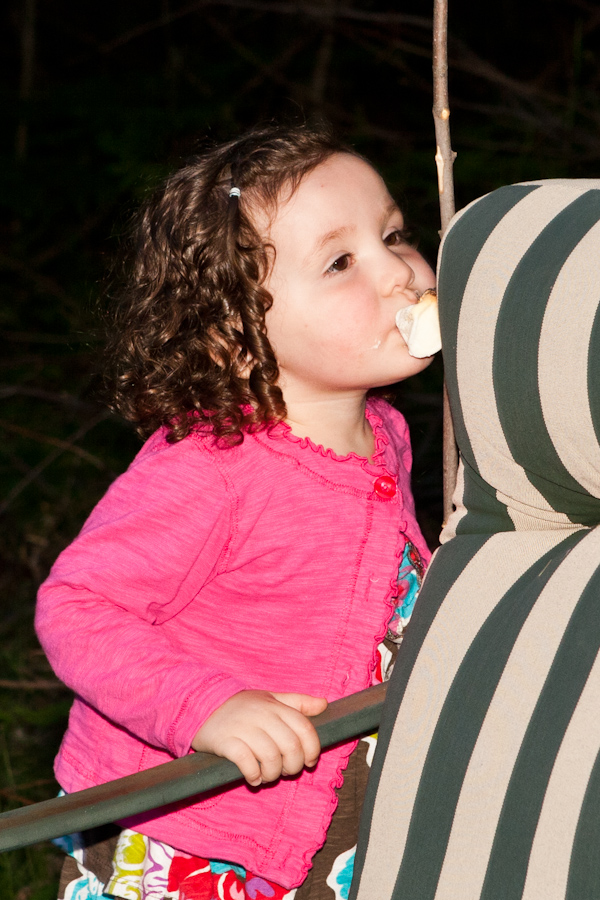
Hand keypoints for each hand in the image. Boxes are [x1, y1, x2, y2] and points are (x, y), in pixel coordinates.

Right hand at [191, 690, 327, 785]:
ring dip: (273, 774)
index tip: (309, 761)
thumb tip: (324, 704)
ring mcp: (243, 728)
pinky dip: (254, 775)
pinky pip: (247, 763)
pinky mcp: (226, 742)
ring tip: (267, 776)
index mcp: (276, 706)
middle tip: (285, 771)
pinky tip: (253, 778)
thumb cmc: (242, 707)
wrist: (201, 704)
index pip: (304, 729)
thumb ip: (298, 703)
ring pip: (271, 758)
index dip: (312, 749)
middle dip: (293, 766)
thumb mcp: (270, 698)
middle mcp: (262, 715)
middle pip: (291, 747)